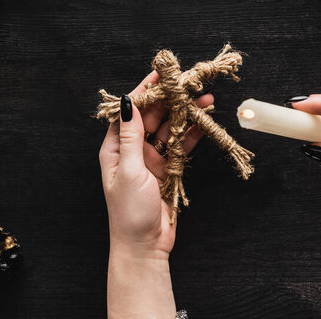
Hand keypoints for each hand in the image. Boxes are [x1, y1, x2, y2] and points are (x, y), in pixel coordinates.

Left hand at [99, 71, 212, 318]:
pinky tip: (205, 120)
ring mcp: (151, 160)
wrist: (145, 246)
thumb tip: (130, 104)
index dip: (143, 92)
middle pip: (152, 117)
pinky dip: (193, 133)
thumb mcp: (129, 170)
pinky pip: (181, 146)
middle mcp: (132, 151)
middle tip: (188, 83)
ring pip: (169, 129)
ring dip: (185, 114)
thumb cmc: (129, 213)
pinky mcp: (168, 169)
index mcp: (115, 149)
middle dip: (169, 100)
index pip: (129, 113)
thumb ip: (131, 136)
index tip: (158, 74)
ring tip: (204, 98)